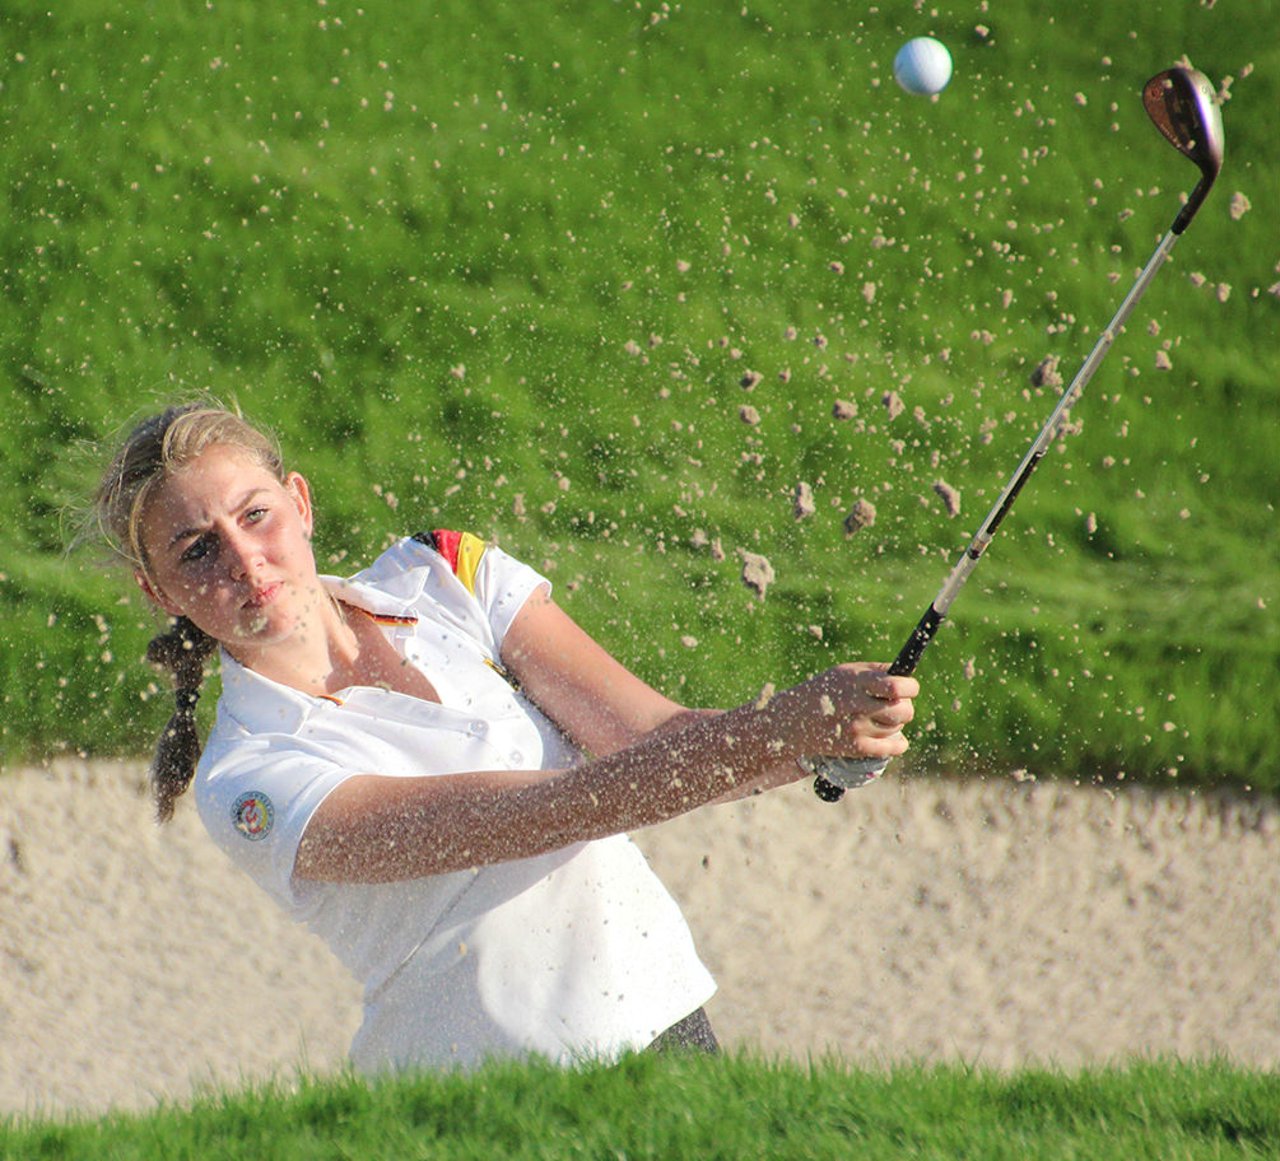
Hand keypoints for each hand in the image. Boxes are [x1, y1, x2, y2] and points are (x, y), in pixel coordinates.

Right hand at [769, 663, 918, 762]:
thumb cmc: (827, 691)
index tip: (907, 688)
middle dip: (904, 707)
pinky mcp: (855, 747)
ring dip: (895, 723)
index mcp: (855, 681)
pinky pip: (892, 747)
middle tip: (894, 705)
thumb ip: (876, 672)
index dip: (910, 687)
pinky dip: (898, 743)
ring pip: (897, 727)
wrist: (794, 719)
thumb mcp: (846, 672)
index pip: (897, 686)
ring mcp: (855, 728)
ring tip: (878, 718)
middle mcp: (856, 704)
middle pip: (902, 710)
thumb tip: (908, 677)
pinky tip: (892, 737)